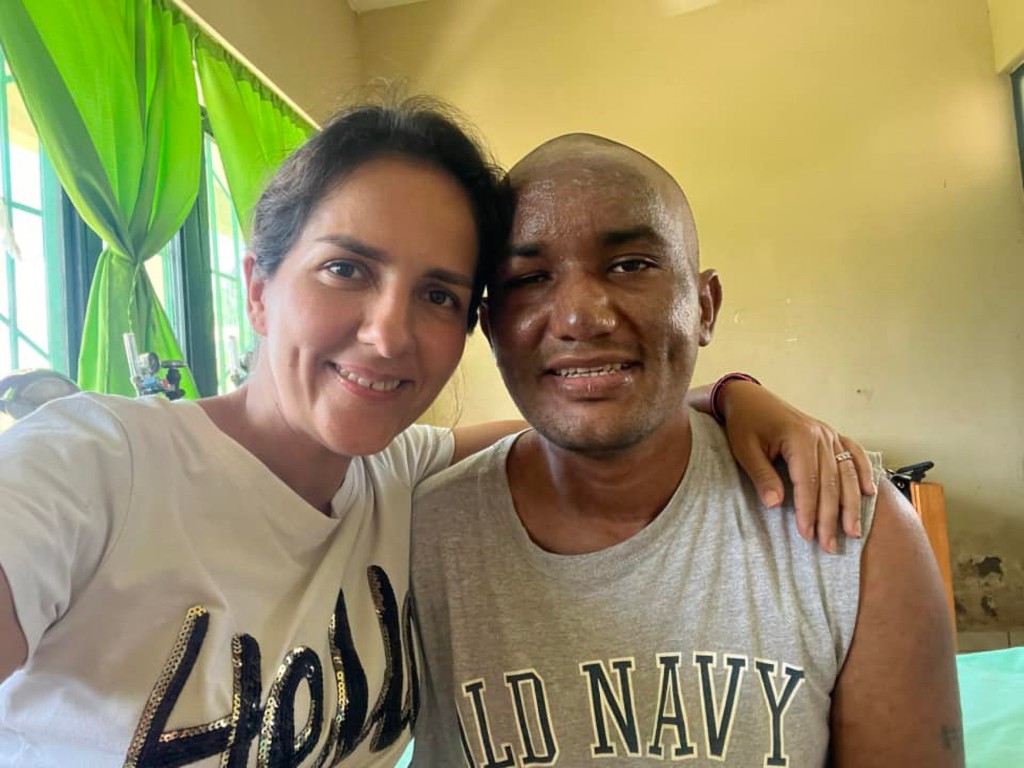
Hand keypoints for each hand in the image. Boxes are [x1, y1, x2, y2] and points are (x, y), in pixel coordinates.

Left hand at [717, 381, 875, 552]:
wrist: (749, 398)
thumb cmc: (744, 423)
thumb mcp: (744, 450)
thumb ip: (761, 476)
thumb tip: (775, 504)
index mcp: (798, 437)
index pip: (808, 482)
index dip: (808, 510)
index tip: (807, 534)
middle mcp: (820, 435)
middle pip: (830, 482)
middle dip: (830, 517)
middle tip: (828, 545)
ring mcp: (829, 434)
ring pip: (846, 473)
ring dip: (851, 504)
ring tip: (853, 531)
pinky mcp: (831, 434)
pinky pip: (854, 454)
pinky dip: (863, 473)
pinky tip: (870, 493)